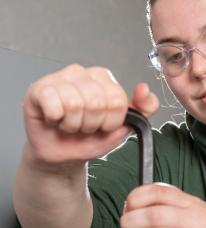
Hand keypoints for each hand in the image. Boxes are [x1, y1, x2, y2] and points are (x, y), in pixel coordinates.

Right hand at [23, 64, 157, 164]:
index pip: (117, 100)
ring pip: (75, 104)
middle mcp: (81, 73)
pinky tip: (54, 119)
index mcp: (104, 79)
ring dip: (74, 124)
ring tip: (69, 124)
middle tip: (84, 126)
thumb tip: (145, 89)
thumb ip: (143, 109)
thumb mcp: (124, 126)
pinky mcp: (38, 89)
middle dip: (92, 124)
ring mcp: (58, 78)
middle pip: (97, 102)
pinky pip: (53, 104)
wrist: (64, 154)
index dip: (111, 121)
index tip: (103, 125)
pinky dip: (56, 120)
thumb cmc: (91, 137)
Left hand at [118, 184, 205, 227]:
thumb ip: (174, 203)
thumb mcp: (200, 209)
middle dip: (131, 220)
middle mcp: (196, 221)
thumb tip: (137, 203)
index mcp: (194, 204)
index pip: (160, 193)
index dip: (137, 197)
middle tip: (124, 224)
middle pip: (155, 215)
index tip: (128, 205)